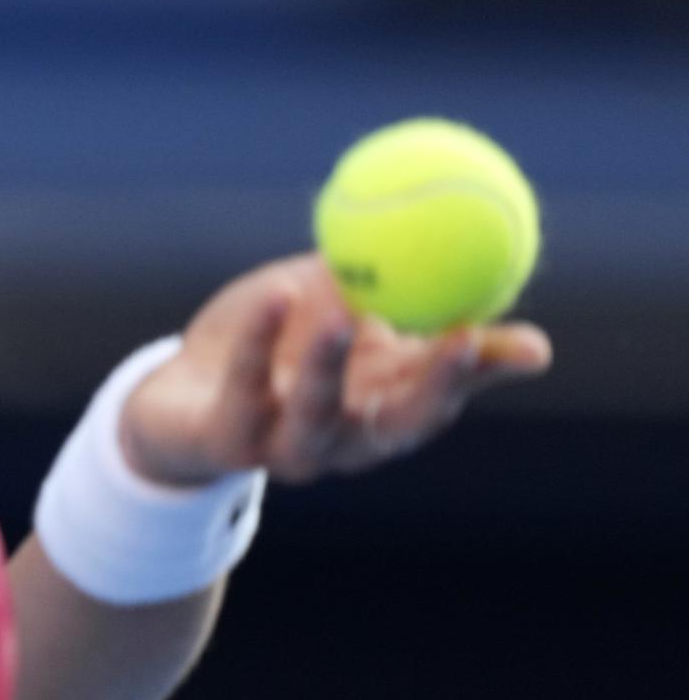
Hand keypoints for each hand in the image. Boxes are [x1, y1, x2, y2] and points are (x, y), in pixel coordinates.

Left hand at [119, 252, 553, 487]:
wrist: (179, 396)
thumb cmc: (276, 347)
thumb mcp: (345, 311)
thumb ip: (403, 294)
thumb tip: (482, 253)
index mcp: (379, 412)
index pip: (441, 398)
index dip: (478, 372)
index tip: (520, 337)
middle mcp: (341, 441)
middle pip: (397, 426)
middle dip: (433, 389)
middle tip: (458, 336)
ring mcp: (282, 447)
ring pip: (315, 419)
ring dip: (332, 370)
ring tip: (344, 316)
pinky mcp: (226, 440)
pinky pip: (243, 391)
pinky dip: (257, 342)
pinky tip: (275, 293)